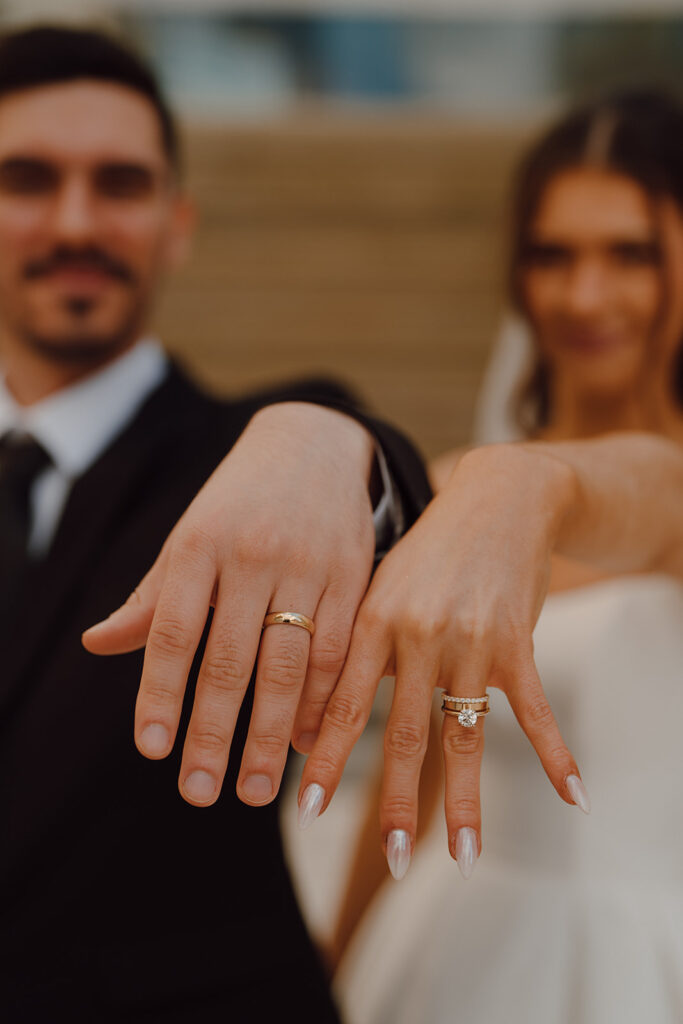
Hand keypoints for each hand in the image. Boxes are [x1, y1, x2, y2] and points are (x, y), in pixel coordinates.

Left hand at [82, 402, 375, 806]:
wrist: (315, 444)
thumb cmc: (238, 501)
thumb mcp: (188, 535)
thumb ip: (151, 595)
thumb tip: (96, 644)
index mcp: (198, 544)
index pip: (172, 632)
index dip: (160, 694)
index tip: (154, 750)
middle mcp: (251, 555)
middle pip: (230, 659)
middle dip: (215, 732)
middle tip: (202, 792)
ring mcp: (308, 565)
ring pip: (289, 664)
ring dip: (273, 734)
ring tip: (259, 790)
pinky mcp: (355, 575)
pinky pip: (339, 650)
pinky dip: (325, 701)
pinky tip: (311, 743)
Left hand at [299, 444, 588, 878]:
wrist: (498, 497)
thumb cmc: (430, 549)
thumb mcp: (382, 584)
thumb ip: (356, 644)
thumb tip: (322, 714)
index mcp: (373, 620)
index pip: (344, 704)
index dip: (326, 760)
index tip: (305, 810)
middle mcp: (417, 634)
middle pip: (404, 735)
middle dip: (394, 803)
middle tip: (391, 859)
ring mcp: (470, 640)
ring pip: (464, 736)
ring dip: (463, 802)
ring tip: (463, 856)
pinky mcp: (516, 640)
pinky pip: (536, 710)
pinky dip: (557, 755)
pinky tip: (575, 797)